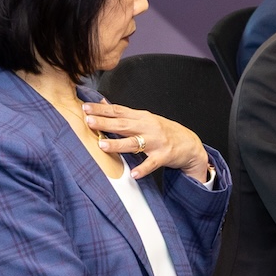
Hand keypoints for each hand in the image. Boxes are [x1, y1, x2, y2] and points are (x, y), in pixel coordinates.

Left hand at [81, 102, 208, 182]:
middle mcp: (148, 127)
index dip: (102, 109)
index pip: (119, 111)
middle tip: (89, 122)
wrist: (189, 143)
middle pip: (124, 125)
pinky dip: (143, 168)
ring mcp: (156, 142)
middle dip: (106, 123)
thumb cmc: (164, 131)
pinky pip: (152, 163)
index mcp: (142, 117)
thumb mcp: (145, 118)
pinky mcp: (164, 156)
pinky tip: (134, 173)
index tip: (86, 107)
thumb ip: (124, 113)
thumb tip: (102, 102)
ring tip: (103, 145)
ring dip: (118, 144)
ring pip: (135, 143)